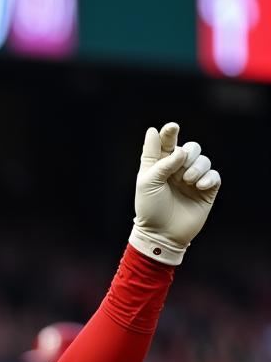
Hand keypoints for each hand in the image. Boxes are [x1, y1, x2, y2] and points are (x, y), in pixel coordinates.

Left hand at [128, 122, 220, 264]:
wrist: (161, 234)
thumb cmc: (149, 209)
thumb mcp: (147, 183)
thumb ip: (161, 162)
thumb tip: (179, 149)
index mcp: (160, 166)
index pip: (167, 143)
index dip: (169, 133)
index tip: (172, 127)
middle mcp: (177, 170)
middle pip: (191, 148)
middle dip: (188, 151)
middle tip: (181, 163)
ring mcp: (192, 180)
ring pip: (203, 160)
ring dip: (197, 166)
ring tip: (188, 180)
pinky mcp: (206, 191)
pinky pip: (214, 176)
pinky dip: (208, 178)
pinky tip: (200, 186)